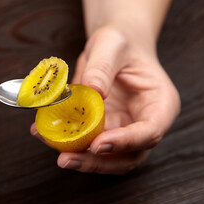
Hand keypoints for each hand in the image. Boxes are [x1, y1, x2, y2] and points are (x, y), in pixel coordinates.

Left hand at [31, 26, 179, 173]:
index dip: (125, 142)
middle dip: (96, 161)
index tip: (97, 145)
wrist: (113, 47)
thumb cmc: (120, 42)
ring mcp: (123, 129)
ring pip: (106, 157)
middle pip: (127, 155)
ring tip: (51, 147)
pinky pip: (85, 141)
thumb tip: (92, 90)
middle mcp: (144, 122)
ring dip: (79, 157)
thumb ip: (103, 66)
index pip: (150, 132)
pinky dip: (66, 141)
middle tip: (66, 159)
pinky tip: (43, 132)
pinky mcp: (102, 129)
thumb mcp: (111, 44)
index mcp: (160, 103)